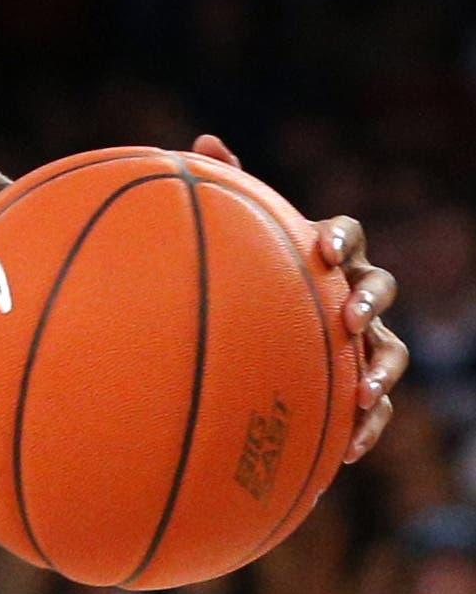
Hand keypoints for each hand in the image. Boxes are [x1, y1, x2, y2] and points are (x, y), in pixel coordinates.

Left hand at [193, 134, 404, 461]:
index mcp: (325, 255)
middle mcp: (352, 293)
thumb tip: (203, 141)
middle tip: (350, 316)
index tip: (324, 247)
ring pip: (390, 351)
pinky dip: (368, 427)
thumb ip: (226, 189)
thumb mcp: (235, 239)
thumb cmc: (246, 278)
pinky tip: (349, 452)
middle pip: (381, 288)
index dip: (342, 237)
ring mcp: (362, 341)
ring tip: (362, 394)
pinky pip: (375, 409)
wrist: (254, 339)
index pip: (348, 234)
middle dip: (370, 301)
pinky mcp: (358, 388)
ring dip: (382, 370)